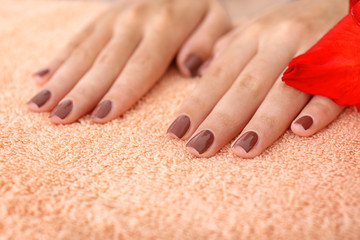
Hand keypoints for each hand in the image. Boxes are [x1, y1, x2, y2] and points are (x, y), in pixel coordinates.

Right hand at [28, 0, 230, 123]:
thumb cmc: (199, 11)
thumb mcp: (216, 19)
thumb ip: (209, 40)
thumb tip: (191, 66)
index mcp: (165, 26)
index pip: (140, 66)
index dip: (120, 92)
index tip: (100, 117)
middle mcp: (134, 21)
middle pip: (105, 63)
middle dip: (81, 92)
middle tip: (59, 118)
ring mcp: (113, 18)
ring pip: (84, 52)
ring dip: (61, 80)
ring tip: (39, 105)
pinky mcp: (101, 20)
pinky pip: (76, 39)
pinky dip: (57, 60)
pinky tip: (40, 79)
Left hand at [167, 0, 347, 157]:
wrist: (340, 4)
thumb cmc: (291, 25)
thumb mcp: (255, 29)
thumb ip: (227, 49)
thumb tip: (197, 70)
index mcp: (253, 37)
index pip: (219, 76)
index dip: (197, 104)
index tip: (177, 132)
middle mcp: (279, 42)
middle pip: (245, 87)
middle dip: (220, 121)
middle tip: (198, 149)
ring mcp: (312, 52)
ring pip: (283, 91)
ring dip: (262, 123)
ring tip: (241, 151)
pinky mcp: (343, 65)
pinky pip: (330, 88)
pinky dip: (318, 108)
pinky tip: (301, 130)